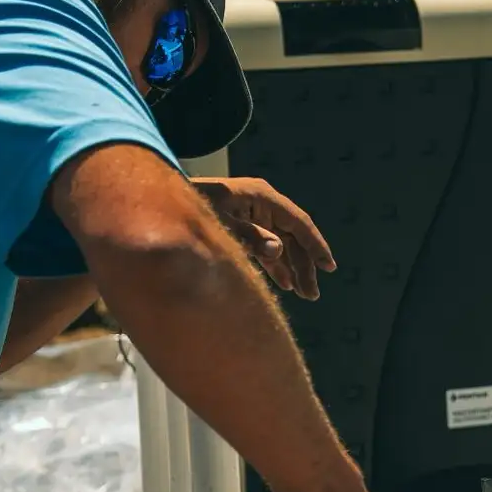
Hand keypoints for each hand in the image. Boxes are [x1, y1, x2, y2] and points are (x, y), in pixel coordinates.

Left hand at [192, 177, 335, 299]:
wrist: (162, 200)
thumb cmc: (191, 206)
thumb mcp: (221, 222)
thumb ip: (250, 237)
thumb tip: (279, 251)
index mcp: (262, 197)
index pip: (298, 223)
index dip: (315, 246)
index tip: (329, 268)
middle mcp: (262, 205)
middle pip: (293, 237)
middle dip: (304, 265)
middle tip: (312, 294)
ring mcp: (252, 216)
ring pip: (281, 244)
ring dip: (292, 269)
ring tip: (302, 294)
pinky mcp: (242, 227)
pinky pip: (267, 248)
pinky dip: (275, 265)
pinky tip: (284, 285)